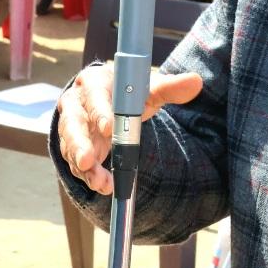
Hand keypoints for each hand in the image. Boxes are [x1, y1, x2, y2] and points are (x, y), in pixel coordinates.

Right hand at [55, 63, 203, 195]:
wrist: (112, 105)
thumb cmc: (128, 94)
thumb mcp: (148, 90)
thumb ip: (169, 88)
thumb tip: (196, 82)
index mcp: (94, 82)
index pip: (94, 95)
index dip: (100, 111)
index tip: (109, 128)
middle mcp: (76, 103)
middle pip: (72, 122)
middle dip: (79, 143)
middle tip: (88, 161)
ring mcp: (71, 126)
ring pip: (71, 147)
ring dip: (85, 167)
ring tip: (100, 182)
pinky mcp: (72, 146)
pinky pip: (77, 163)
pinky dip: (89, 175)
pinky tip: (103, 185)